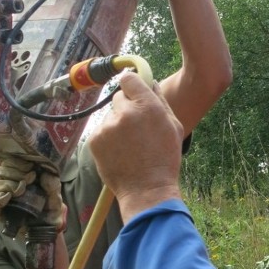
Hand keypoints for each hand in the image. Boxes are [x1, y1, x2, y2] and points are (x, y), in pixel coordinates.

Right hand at [0, 152, 64, 233]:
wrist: (46, 230)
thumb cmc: (49, 211)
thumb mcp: (56, 197)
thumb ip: (53, 186)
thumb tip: (46, 175)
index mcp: (21, 176)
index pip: (11, 162)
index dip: (19, 163)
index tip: (31, 168)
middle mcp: (9, 184)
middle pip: (3, 170)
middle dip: (17, 173)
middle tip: (29, 180)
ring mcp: (2, 196)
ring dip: (10, 184)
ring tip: (21, 191)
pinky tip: (7, 197)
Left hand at [88, 72, 183, 221]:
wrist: (146, 190)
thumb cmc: (164, 159)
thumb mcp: (173, 126)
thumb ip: (160, 100)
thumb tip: (150, 82)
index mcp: (147, 106)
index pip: (129, 79)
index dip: (132, 85)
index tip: (133, 91)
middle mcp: (125, 113)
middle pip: (118, 97)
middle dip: (126, 107)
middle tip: (136, 127)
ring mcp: (107, 127)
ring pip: (109, 116)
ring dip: (117, 125)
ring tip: (129, 145)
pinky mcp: (95, 140)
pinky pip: (101, 131)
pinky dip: (108, 138)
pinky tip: (119, 152)